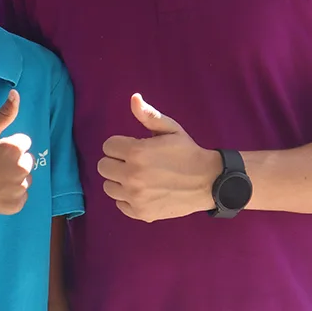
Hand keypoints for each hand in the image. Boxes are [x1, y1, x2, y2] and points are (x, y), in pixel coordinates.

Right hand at [0, 90, 32, 217]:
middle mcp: (23, 168)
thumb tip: (16, 94)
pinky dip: (10, 194)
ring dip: (13, 177)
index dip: (6, 146)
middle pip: (26, 160)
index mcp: (15, 148)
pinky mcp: (16, 205)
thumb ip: (3, 114)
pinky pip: (20, 195)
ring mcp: (20, 189)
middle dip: (12, 161)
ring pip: (24, 177)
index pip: (22, 142)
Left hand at [98, 94, 219, 222]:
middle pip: (103, 167)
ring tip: (137, 177)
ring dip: (119, 181)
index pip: (107, 146)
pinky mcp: (140, 213)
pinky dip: (127, 198)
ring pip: (108, 187)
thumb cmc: (188, 152)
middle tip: (134, 162)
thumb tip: (134, 98)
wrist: (208, 182)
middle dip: (116, 162)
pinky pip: (120, 204)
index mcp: (136, 152)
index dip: (120, 145)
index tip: (132, 147)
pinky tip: (142, 191)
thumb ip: (148, 115)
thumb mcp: (170, 129)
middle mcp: (131, 176)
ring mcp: (135, 197)